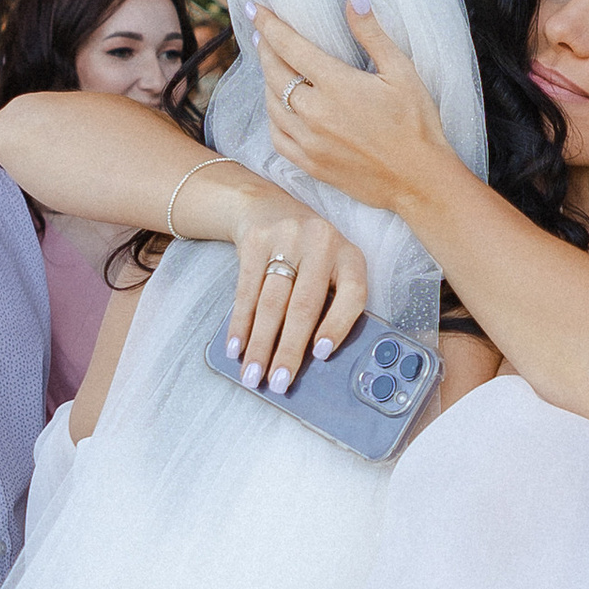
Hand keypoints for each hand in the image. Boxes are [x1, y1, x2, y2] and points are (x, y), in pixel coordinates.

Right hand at [220, 194, 369, 393]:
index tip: (320, 355)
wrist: (265, 205)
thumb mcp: (328, 267)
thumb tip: (312, 360)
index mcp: (349, 254)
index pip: (352, 294)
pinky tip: (236, 347)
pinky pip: (246, 291)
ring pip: (272, 303)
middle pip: (304, 306)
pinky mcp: (255, 240)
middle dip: (288, 350)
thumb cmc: (305, 251)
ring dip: (259, 345)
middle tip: (279, 382)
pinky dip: (240, 324)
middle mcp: (321, 242)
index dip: (338, 326)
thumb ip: (329, 302)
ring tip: (253, 374)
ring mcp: (286, 238)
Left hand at [255, 0, 449, 223]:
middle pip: (274, 73)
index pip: (290, 46)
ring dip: (267, 82)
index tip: (254, 9)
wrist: (420, 181)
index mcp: (336, 85)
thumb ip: (372, 34)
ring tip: (271, 67)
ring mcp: (309, 142)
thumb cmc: (417, 124)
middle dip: (265, 49)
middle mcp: (315, 112)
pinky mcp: (310, 165)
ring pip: (271, 104)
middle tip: (262, 34)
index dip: (269, 24)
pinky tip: (277, 108)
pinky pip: (277, 137)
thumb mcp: (402, 72)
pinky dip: (272, 117)